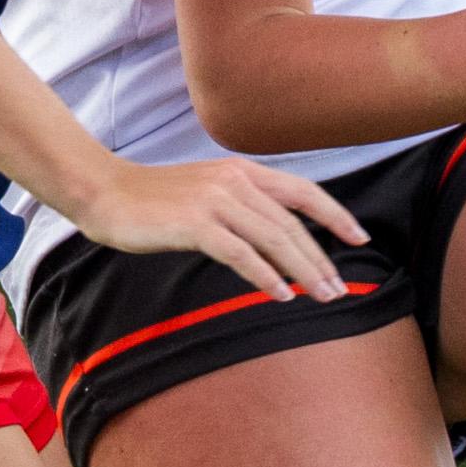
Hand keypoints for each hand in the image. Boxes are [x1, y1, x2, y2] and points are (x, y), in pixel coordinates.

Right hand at [69, 148, 368, 301]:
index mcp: (242, 170)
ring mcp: (215, 200)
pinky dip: (266, 275)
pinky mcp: (195, 224)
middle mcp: (235, 180)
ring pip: (274, 238)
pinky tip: (281, 293)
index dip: (336, 215)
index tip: (360, 238)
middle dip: (322, 258)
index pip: (303, 191)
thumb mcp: (206, 192)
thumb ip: (241, 205)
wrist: (105, 193)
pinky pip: (241, 253)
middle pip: (293, 222)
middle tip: (339, 288)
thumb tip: (275, 236)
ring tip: (321, 295)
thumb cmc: (153, 200)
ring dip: (303, 270)